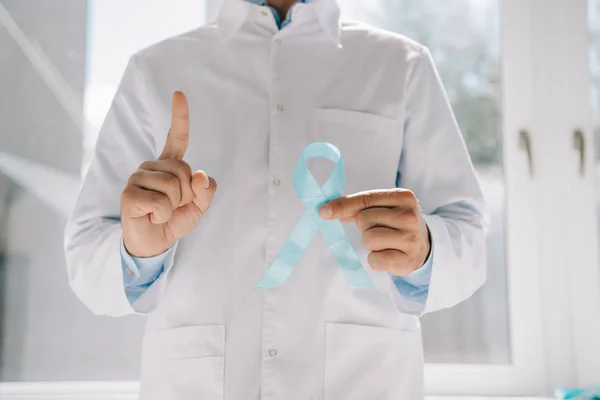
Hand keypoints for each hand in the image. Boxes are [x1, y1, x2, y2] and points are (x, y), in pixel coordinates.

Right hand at [121, 91, 216, 257]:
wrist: (155, 243)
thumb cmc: (174, 219)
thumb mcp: (199, 206)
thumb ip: (205, 190)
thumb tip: (201, 175)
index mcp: (169, 165)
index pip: (176, 138)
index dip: (179, 116)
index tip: (179, 93)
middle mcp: (151, 166)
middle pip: (184, 170)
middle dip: (188, 194)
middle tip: (174, 206)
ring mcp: (137, 178)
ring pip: (173, 186)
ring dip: (175, 205)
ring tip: (162, 211)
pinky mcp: (129, 194)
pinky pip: (161, 202)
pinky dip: (163, 215)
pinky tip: (152, 216)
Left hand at [319, 189, 430, 275]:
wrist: (424, 245)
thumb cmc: (396, 223)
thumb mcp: (383, 207)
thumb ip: (359, 206)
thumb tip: (328, 210)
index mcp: (403, 197)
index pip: (366, 199)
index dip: (342, 206)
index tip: (324, 211)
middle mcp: (410, 216)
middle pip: (364, 220)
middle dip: (364, 227)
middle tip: (379, 229)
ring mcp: (411, 239)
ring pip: (368, 239)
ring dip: (369, 244)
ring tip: (384, 242)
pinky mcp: (408, 260)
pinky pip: (374, 260)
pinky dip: (375, 260)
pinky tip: (387, 255)